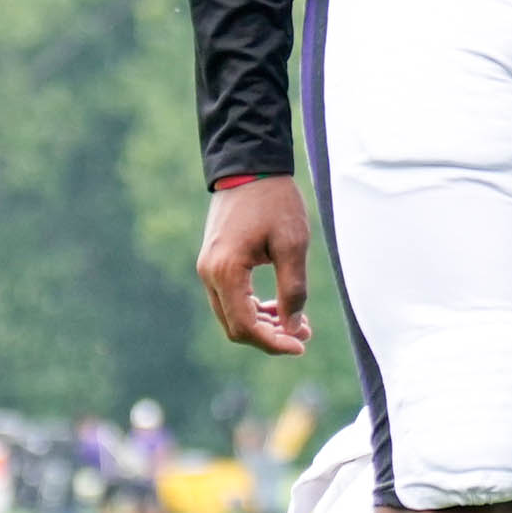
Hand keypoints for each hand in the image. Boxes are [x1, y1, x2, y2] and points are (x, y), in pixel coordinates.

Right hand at [195, 178, 314, 354]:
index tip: (301, 345)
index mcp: (226, 271)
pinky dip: (252, 308)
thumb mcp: (292, 246)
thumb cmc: (274, 202)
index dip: (273, 343)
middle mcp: (209, 273)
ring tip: (297, 321)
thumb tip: (292, 328)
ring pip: (232, 314)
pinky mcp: (213, 262)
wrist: (250, 167)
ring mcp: (208, 268)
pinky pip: (230, 298)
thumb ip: (293, 290)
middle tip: (303, 333)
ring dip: (262, 324)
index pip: (245, 326)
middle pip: (235, 326)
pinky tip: (278, 306)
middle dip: (269, 336)